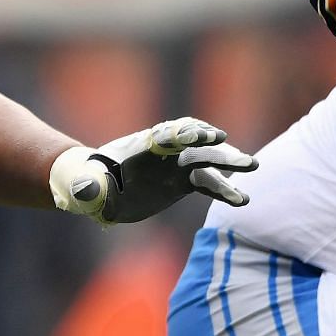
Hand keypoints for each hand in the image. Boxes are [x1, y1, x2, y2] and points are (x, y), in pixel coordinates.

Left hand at [50, 117, 257, 224]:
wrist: (101, 189)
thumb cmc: (92, 185)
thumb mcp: (88, 188)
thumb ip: (89, 188)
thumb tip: (83, 189)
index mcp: (142, 146)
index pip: (169, 135)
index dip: (189, 135)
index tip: (211, 136)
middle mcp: (164, 152)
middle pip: (195, 145)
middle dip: (216, 147)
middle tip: (241, 155)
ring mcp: (177, 165)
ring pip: (208, 162)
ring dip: (229, 163)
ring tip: (252, 166)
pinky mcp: (183, 181)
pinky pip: (208, 183)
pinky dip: (224, 190)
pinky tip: (242, 201)